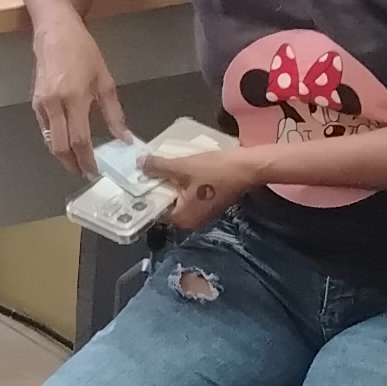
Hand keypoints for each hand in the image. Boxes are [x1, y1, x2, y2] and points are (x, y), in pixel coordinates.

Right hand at [30, 25, 129, 174]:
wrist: (55, 32)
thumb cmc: (83, 52)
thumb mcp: (105, 80)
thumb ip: (114, 113)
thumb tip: (124, 137)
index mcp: (74, 98)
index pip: (80, 139)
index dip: (87, 159)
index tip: (94, 171)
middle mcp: (54, 104)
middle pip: (59, 147)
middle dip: (72, 163)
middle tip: (84, 171)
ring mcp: (41, 104)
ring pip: (49, 140)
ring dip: (63, 154)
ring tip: (77, 160)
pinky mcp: (35, 103)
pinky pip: (45, 129)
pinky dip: (55, 140)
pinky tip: (67, 142)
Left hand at [144, 140, 261, 233]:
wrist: (248, 167)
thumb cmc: (215, 170)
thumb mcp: (182, 167)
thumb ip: (158, 166)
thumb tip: (138, 163)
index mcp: (183, 219)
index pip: (156, 210)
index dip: (148, 193)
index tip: (141, 177)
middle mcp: (192, 222)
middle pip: (168, 204)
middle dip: (160, 187)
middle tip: (150, 169)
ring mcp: (203, 214)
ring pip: (180, 199)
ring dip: (173, 184)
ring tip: (164, 166)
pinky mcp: (212, 204)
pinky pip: (191, 196)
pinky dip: (186, 185)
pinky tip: (183, 169)